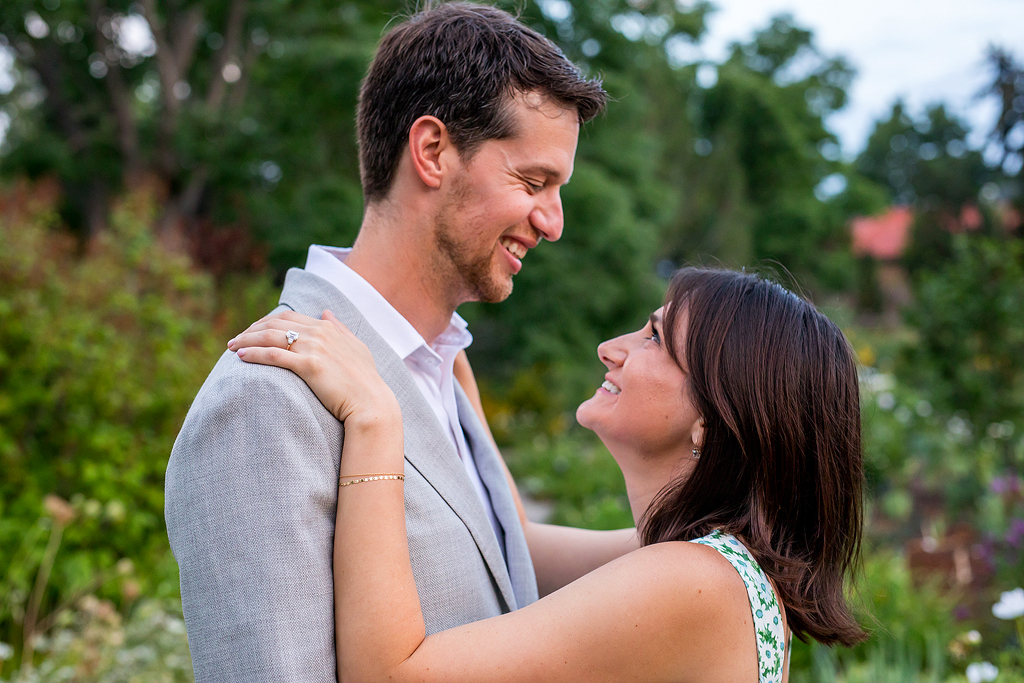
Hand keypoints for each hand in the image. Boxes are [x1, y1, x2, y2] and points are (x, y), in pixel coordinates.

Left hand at [228, 310, 399, 425]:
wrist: (372, 404)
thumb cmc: (365, 381)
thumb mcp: (356, 347)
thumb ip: (340, 328)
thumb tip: (326, 312)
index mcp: (328, 328)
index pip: (287, 316)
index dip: (265, 322)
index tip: (252, 332)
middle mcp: (320, 333)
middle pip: (275, 323)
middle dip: (251, 329)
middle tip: (236, 340)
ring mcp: (315, 348)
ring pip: (271, 336)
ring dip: (247, 339)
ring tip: (231, 348)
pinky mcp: (310, 366)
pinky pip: (274, 355)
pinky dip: (255, 353)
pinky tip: (241, 357)